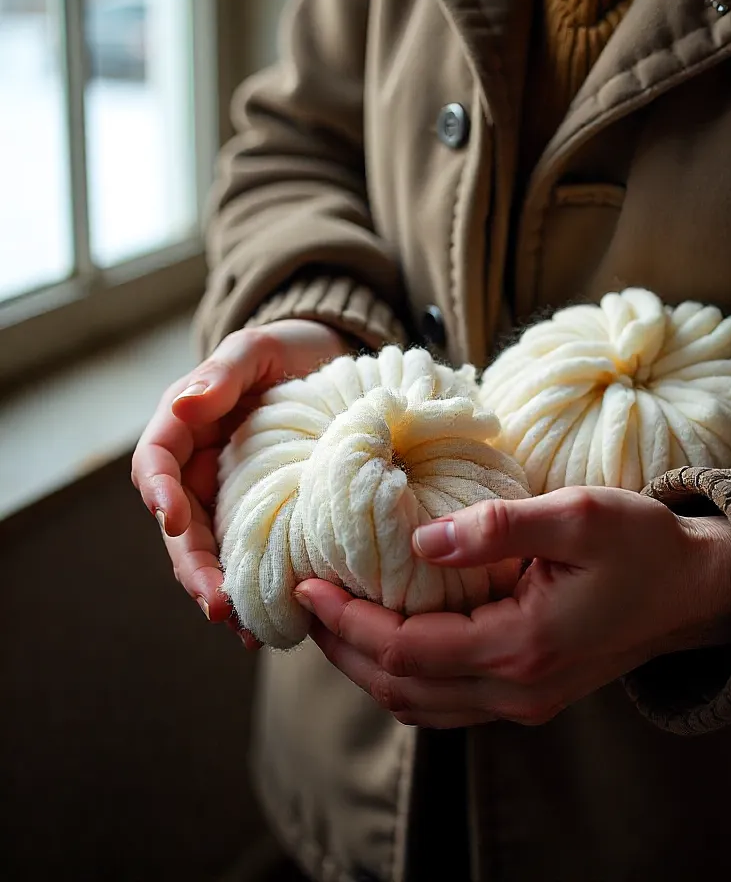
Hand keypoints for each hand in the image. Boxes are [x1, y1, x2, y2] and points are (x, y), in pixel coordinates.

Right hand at [131, 319, 345, 644]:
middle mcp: (199, 466)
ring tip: (244, 627)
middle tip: (218, 603)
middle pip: (181, 525)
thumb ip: (223, 375)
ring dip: (222, 589)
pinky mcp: (262, 513)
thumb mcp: (256, 349)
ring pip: (212, 550)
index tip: (173, 521)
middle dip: (193, 566)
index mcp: (185, 425)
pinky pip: (250, 553)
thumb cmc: (287, 349)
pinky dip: (256, 586)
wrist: (328, 363)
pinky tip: (269, 621)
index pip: (156, 463)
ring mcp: (228, 494)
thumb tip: (185, 407)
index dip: (160, 494)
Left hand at [294, 486, 730, 726]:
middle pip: (399, 689)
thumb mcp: (578, 516)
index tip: (308, 583)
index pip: (406, 651)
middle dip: (342, 647)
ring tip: (334, 618)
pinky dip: (404, 675)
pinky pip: (445, 702)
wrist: (693, 591)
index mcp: (522, 649)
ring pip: (418, 705)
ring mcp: (523, 702)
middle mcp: (516, 692)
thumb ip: (498, 528)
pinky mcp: (529, 695)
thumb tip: (421, 539)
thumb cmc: (642, 546)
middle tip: (306, 601)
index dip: (348, 621)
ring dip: (368, 666)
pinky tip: (391, 636)